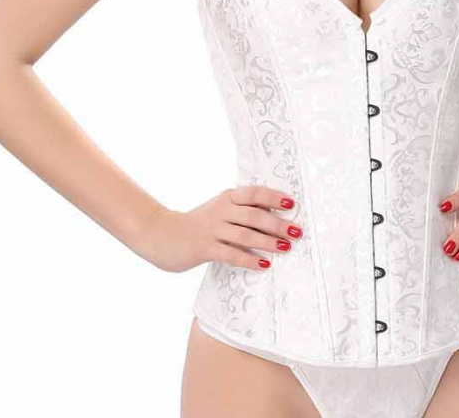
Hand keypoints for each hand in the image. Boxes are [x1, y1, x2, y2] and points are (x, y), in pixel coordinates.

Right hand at [134, 186, 303, 272]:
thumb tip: (276, 217)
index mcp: (226, 198)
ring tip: (286, 247)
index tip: (291, 203)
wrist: (161, 234)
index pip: (253, 194)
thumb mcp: (219, 210)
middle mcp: (220, 211)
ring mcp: (211, 230)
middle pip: (254, 215)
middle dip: (277, 224)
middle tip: (297, 231)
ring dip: (268, 242)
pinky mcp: (204, 249)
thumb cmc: (199, 224)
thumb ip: (242, 211)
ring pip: (245, 235)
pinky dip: (249, 259)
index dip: (273, 197)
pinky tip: (264, 264)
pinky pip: (231, 255)